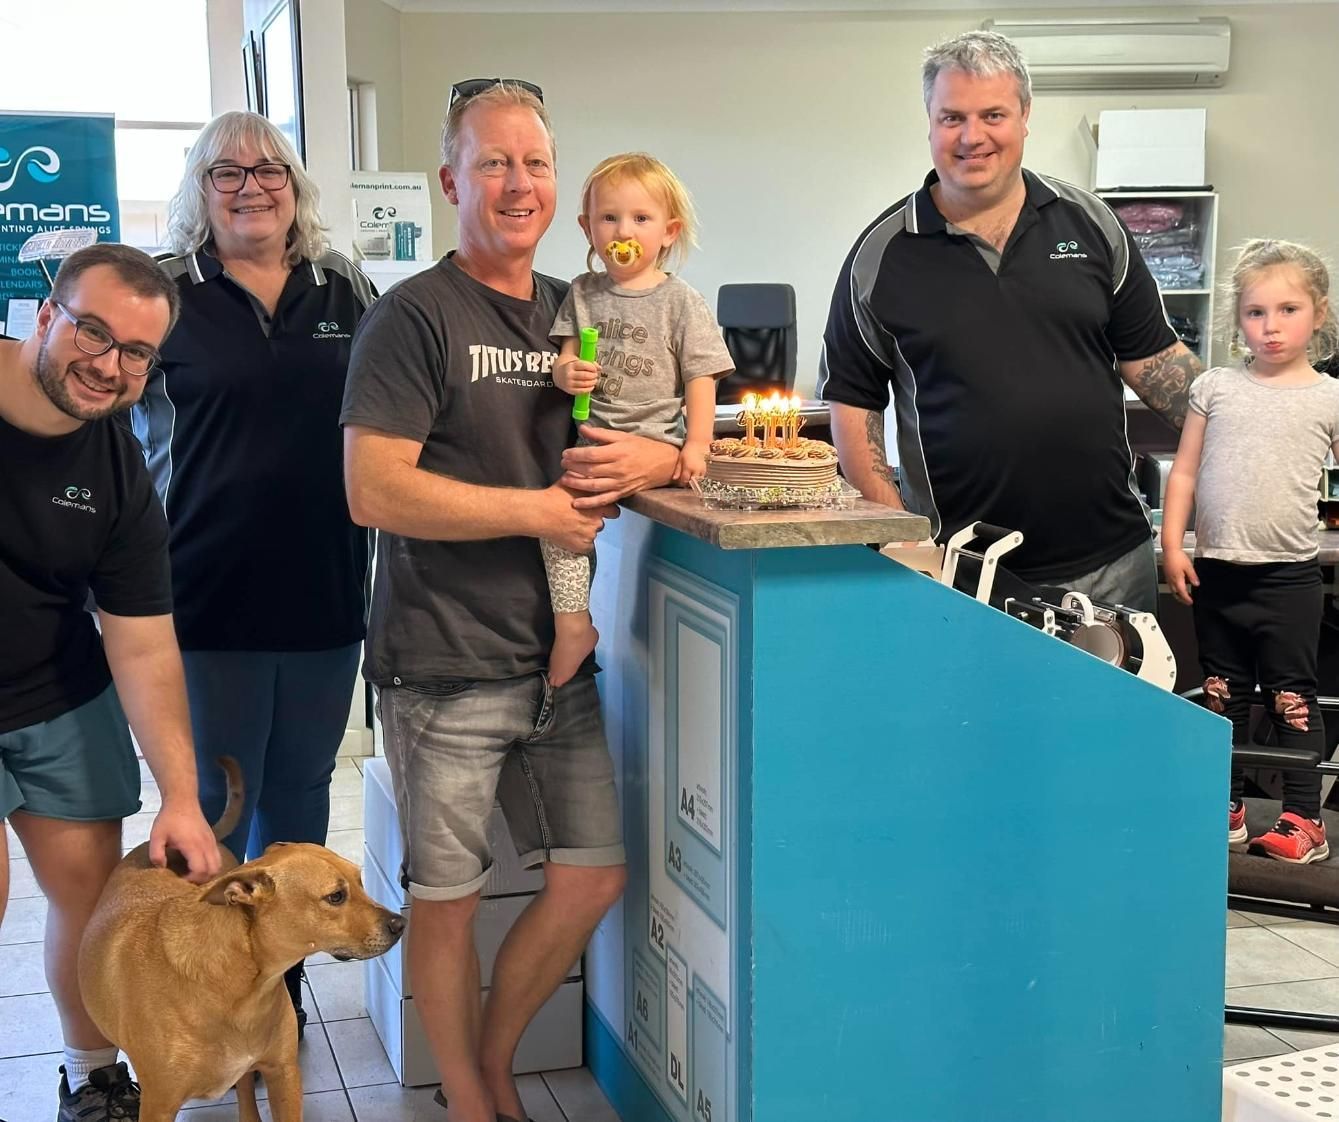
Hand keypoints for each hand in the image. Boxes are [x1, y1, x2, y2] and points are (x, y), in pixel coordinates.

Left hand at [150, 797, 222, 883]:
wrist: (183, 801)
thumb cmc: (168, 819)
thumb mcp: (156, 836)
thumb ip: (156, 854)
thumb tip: (162, 868)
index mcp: (192, 845)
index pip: (200, 870)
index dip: (192, 880)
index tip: (180, 881)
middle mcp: (206, 845)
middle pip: (213, 870)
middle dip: (202, 880)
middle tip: (188, 881)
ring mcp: (211, 842)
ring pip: (218, 865)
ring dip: (208, 873)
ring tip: (194, 875)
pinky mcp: (212, 839)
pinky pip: (217, 857)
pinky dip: (211, 866)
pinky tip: (198, 864)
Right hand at [536, 483, 618, 552]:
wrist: (540, 513)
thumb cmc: (554, 496)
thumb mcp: (572, 481)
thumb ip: (586, 479)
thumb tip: (592, 473)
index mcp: (598, 506)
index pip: (614, 511)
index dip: (607, 511)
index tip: (600, 511)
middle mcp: (597, 521)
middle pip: (601, 523)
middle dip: (592, 521)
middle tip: (578, 517)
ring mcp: (590, 535)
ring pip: (592, 534)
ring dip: (585, 531)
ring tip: (571, 525)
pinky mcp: (582, 546)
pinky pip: (586, 547)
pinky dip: (580, 543)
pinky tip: (570, 535)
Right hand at [554, 357, 598, 395]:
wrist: (558, 374)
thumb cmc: (571, 367)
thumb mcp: (577, 361)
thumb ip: (589, 362)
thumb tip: (599, 368)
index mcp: (571, 365)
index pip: (584, 365)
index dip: (592, 367)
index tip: (595, 369)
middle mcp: (569, 374)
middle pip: (586, 375)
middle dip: (594, 375)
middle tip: (596, 375)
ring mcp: (569, 383)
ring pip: (585, 384)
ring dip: (593, 382)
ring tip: (594, 380)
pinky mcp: (570, 390)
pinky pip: (582, 391)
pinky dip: (589, 389)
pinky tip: (591, 386)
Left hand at [560, 425, 678, 507]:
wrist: (664, 464)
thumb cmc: (643, 447)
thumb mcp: (623, 436)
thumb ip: (601, 434)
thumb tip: (582, 428)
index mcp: (618, 452)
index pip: (591, 454)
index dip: (575, 454)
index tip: (565, 453)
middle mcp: (618, 469)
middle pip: (589, 470)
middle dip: (572, 467)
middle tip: (562, 464)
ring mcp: (620, 483)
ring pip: (593, 485)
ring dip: (577, 483)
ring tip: (565, 479)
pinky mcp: (622, 493)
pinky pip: (603, 500)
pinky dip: (589, 503)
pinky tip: (576, 503)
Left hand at [673, 441, 706, 484]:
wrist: (699, 444)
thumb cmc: (688, 450)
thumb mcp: (680, 459)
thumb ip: (677, 469)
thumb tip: (674, 478)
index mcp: (688, 468)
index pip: (685, 480)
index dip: (682, 481)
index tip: (680, 479)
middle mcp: (696, 470)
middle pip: (692, 482)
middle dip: (688, 482)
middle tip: (685, 479)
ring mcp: (702, 470)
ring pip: (698, 481)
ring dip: (694, 481)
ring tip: (690, 476)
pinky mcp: (705, 469)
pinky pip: (701, 477)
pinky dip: (698, 477)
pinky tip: (695, 473)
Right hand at [1164, 548, 1198, 604]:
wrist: (1170, 550)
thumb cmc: (1178, 557)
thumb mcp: (1189, 567)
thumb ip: (1192, 577)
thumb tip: (1196, 584)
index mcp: (1177, 579)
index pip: (1182, 592)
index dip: (1186, 598)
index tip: (1190, 602)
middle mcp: (1171, 580)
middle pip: (1175, 593)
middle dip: (1181, 599)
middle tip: (1186, 602)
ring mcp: (1168, 577)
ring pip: (1172, 590)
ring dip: (1177, 594)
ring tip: (1182, 595)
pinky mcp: (1167, 574)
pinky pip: (1170, 585)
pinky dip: (1175, 588)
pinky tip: (1178, 585)